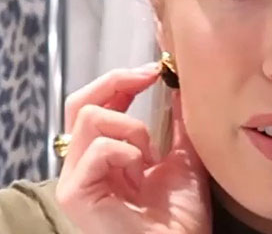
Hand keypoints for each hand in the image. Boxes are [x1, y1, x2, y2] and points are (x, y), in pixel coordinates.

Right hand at [56, 64, 211, 233]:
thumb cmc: (182, 213)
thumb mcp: (183, 156)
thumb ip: (175, 124)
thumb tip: (177, 88)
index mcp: (104, 155)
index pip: (96, 104)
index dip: (121, 80)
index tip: (155, 71)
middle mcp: (83, 165)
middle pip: (80, 103)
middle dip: (117, 83)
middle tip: (148, 77)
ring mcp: (75, 180)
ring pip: (91, 118)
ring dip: (133, 129)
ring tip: (151, 158)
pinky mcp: (75, 194)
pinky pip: (97, 149)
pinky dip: (128, 152)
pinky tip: (142, 173)